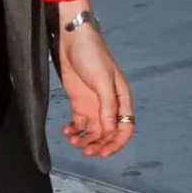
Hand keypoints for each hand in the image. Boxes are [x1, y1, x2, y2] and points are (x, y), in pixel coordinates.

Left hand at [56, 18, 134, 158]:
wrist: (72, 39)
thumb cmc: (92, 56)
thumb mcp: (102, 79)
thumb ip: (107, 105)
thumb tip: (110, 129)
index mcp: (122, 100)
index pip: (125, 128)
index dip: (116, 143)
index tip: (102, 152)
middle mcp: (109, 106)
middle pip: (108, 134)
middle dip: (98, 145)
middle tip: (85, 151)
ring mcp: (94, 105)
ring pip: (93, 132)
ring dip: (84, 140)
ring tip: (72, 141)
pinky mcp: (79, 103)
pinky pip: (79, 124)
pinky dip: (73, 131)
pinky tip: (66, 131)